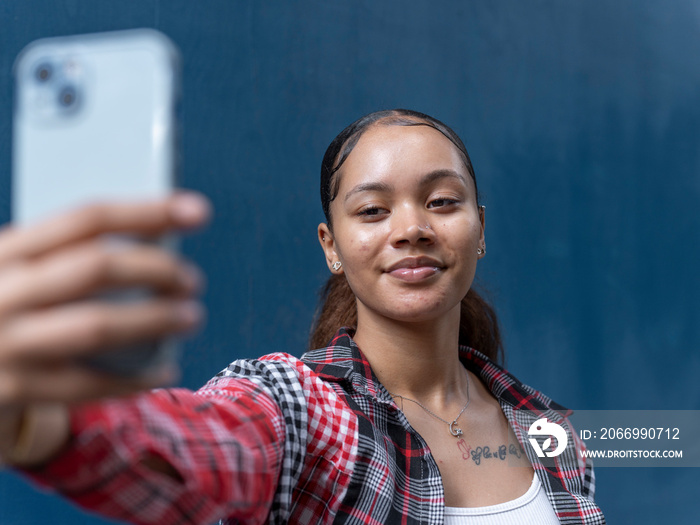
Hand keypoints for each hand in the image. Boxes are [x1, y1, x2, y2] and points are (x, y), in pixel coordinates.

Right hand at [0, 192, 210, 464]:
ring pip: (97, 325)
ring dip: (156, 319)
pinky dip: (137, 378)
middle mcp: (0, 291)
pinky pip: (89, 385)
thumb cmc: (2, 309)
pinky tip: (167, 369)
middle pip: (96, 267)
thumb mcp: (15, 272)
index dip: (148, 211)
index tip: (198, 211)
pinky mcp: (13, 390)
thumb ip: (63, 257)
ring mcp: (5, 343)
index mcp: (5, 250)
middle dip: (158, 270)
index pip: (86, 219)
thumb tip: (158, 242)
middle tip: (192, 280)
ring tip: (191, 316)